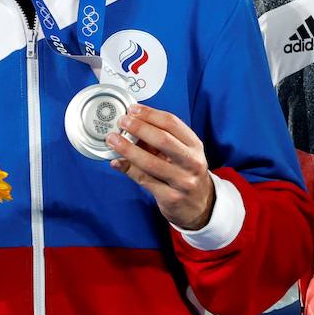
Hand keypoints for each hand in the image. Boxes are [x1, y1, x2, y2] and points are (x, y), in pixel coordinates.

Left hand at [106, 105, 215, 231]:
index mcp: (194, 146)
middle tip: (122, 122)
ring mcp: (183, 181)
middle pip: (163, 140)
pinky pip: (145, 180)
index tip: (133, 110)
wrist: (200, 204)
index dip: (150, 114)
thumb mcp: (182, 154)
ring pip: (151, 162)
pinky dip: (128, 169)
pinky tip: (117, 162)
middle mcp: (191, 162)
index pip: (172, 123)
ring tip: (113, 140)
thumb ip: (161, 141)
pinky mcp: (171, 197)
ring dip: (128, 149)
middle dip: (139, 128)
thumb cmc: (186, 173)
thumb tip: (131, 127)